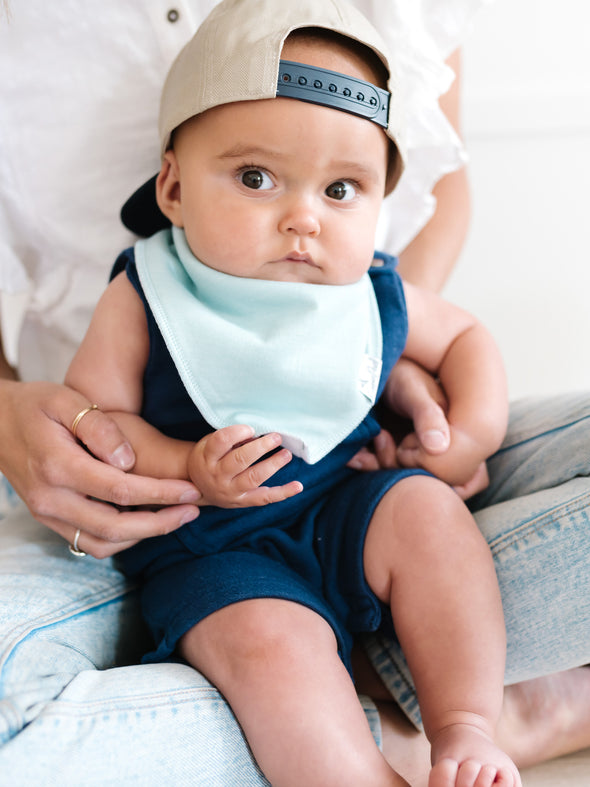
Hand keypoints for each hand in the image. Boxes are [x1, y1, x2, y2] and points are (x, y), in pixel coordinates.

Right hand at [0, 381, 200, 557]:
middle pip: (115, 527)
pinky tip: (145, 521)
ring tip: (176, 517)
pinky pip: (88, 542)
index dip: (161, 493)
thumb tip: (128, 460)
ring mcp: (46, 513)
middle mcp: (50, 498)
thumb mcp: (65, 400)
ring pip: (102, 543)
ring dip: (143, 536)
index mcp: (57, 466)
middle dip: (161, 523)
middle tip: (193, 510)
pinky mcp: (48, 519)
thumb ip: (98, 428)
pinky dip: (121, 539)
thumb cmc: (35, 405)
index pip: (120, 490)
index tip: (191, 490)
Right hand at [187, 424, 302, 507]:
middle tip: (276, 437)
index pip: (221, 441)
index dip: (238, 432)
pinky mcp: (243, 501)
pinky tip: (298, 486)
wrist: (197, 487)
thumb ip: (231, 439)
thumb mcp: (210, 445)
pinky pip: (265, 498)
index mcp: (207, 457)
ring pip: (253, 478)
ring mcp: (231, 491)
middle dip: (260, 447)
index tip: (251, 428)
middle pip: (239, 460)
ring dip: (273, 465)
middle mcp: (217, 475)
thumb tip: (257, 434)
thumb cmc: (209, 458)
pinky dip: (283, 492)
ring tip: (286, 454)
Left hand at [350, 359, 489, 498]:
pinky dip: (367, 465)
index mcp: (454, 437)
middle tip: (384, 437)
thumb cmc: (400, 375)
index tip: (408, 444)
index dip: (428, 468)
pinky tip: (355, 453)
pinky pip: (382, 472)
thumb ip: (427, 416)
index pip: (454, 476)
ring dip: (383, 464)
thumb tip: (440, 447)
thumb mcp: (413, 393)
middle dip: (400, 466)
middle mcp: (438, 449)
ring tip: (378, 435)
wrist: (373, 369)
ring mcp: (414, 453)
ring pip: (401, 480)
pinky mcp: (392, 453)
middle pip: (425, 481)